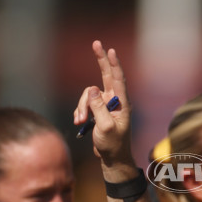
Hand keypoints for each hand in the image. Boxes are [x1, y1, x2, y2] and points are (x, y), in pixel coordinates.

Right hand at [74, 41, 135, 177]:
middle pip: (107, 75)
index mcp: (122, 104)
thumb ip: (99, 108)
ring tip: (80, 121)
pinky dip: (80, 111)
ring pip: (88, 94)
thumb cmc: (113, 144)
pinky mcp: (98, 110)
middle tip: (96, 43)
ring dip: (81, 106)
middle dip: (101, 60)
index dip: (114, 64)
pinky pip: (85, 103)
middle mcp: (115, 101)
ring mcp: (106, 105)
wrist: (111, 158)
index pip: (118, 80)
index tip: (111, 50)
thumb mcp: (105, 127)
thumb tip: (92, 89)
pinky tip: (78, 123)